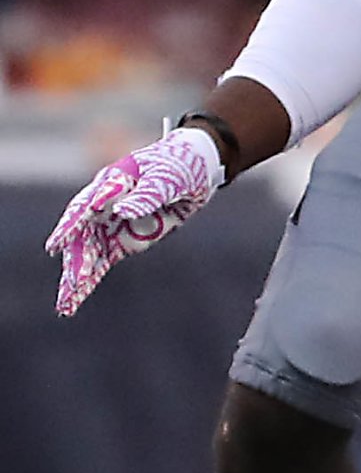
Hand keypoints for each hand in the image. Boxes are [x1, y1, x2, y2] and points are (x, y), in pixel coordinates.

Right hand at [46, 126, 223, 317]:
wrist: (193, 173)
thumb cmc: (177, 167)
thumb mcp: (167, 178)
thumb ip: (146, 195)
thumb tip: (123, 211)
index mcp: (110, 185)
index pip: (84, 207)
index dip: (69, 226)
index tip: (55, 245)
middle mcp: (103, 207)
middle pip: (82, 237)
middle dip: (76, 261)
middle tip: (73, 283)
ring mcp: (111, 226)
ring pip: (86, 255)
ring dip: (75, 280)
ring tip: (65, 306)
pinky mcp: (121, 242)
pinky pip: (100, 264)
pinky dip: (89, 282)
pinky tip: (73, 302)